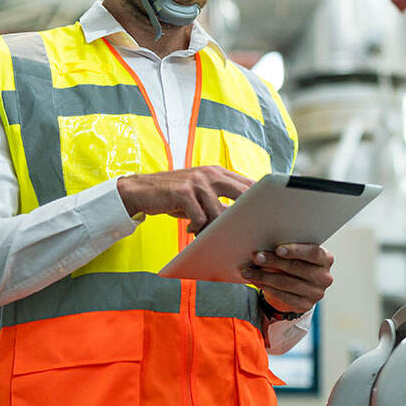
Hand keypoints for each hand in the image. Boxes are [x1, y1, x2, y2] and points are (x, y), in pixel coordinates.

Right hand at [117, 166, 253, 232]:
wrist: (140, 190)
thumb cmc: (174, 196)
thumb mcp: (199, 194)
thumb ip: (220, 200)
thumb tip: (243, 218)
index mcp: (217, 172)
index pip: (247, 183)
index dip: (259, 199)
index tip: (265, 216)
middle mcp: (209, 174)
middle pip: (241, 193)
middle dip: (245, 214)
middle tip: (244, 231)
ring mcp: (196, 182)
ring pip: (219, 212)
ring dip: (214, 227)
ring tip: (205, 233)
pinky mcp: (183, 193)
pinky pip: (199, 218)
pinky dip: (197, 228)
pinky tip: (190, 229)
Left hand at [240, 243, 334, 316]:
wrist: (299, 287)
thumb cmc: (296, 262)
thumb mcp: (298, 254)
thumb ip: (287, 249)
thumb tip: (263, 246)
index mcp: (326, 259)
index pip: (313, 253)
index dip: (295, 251)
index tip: (278, 249)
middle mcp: (324, 277)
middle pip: (296, 267)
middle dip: (274, 261)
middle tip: (256, 257)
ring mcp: (316, 293)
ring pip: (286, 283)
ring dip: (264, 276)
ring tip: (248, 271)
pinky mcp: (305, 305)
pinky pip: (283, 296)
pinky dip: (267, 287)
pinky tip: (256, 282)